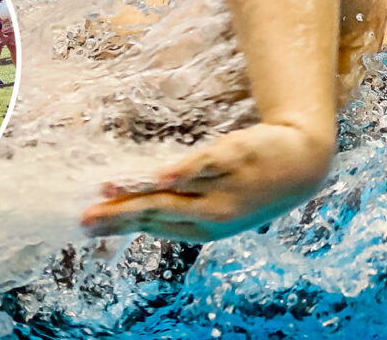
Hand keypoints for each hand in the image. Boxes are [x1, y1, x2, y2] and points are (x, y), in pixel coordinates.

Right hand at [81, 123, 332, 241]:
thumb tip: (138, 200)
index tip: (86, 226)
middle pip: (156, 214)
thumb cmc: (250, 182)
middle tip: (85, 219)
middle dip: (117, 217)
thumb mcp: (216, 203)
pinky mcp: (234, 159)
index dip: (118, 226)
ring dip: (138, 194)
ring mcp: (222, 188)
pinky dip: (180, 173)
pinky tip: (159, 177)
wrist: (302, 163)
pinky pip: (203, 167)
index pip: (152, 226)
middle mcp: (210, 213)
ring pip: (174, 193)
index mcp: (202, 226)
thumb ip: (179, 203)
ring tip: (107, 192)